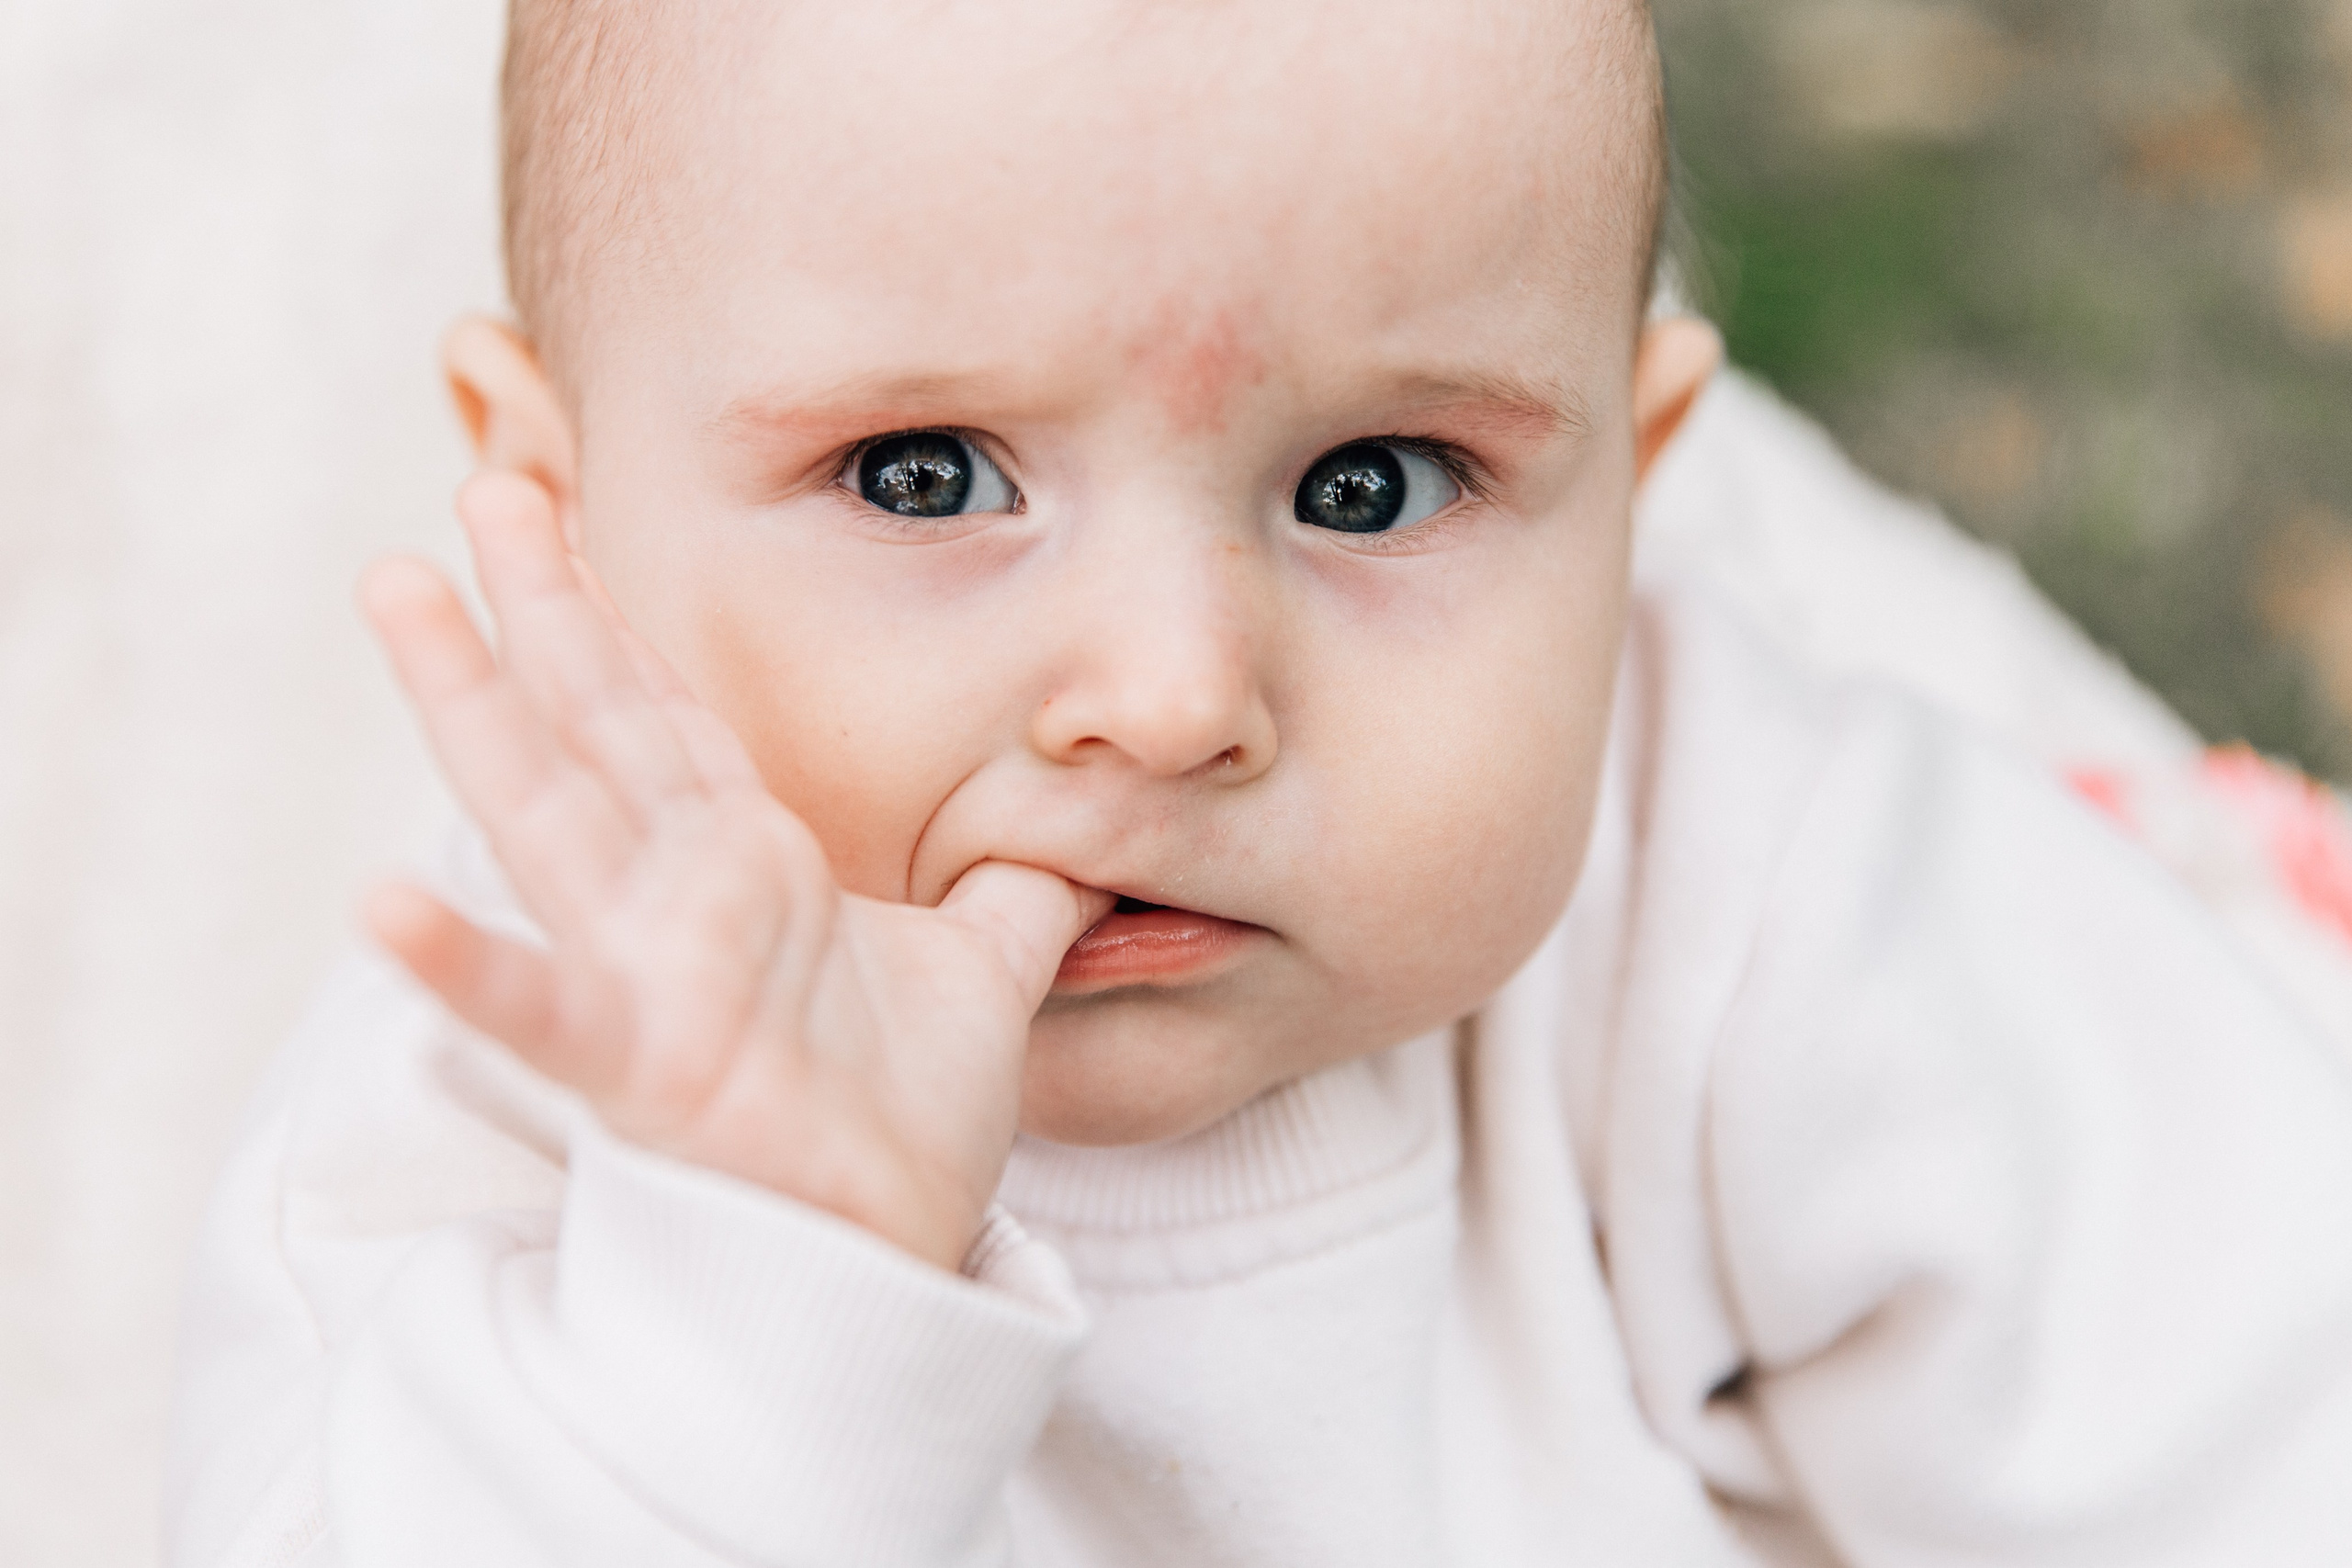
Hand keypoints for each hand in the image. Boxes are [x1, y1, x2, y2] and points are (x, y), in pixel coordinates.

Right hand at [358, 473, 1107, 1270]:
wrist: (896, 1250)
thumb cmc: (909, 1120)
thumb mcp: (986, 968)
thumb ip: (1023, 887)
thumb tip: (1083, 825)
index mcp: (750, 861)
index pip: (671, 712)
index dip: (618, 615)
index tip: (568, 515)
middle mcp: (682, 892)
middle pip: (596, 718)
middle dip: (537, 602)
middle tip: (481, 483)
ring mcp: (645, 968)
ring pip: (543, 808)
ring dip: (467, 702)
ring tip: (395, 591)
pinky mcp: (637, 1061)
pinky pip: (537, 1006)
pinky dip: (462, 961)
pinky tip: (378, 904)